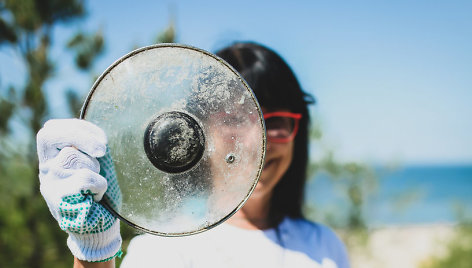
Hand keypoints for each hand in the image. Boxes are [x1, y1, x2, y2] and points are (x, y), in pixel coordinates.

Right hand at [37, 119, 121, 261]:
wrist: (97, 228)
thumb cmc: (98, 194)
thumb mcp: (94, 165)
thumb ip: (89, 148)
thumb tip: (94, 131)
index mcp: (53, 159)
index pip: (50, 130)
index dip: (76, 126)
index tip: (101, 137)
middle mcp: (46, 169)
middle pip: (52, 135)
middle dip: (80, 136)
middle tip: (102, 150)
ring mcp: (49, 183)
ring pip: (72, 157)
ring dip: (94, 167)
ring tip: (95, 185)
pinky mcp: (58, 197)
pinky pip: (85, 178)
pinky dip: (99, 185)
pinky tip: (96, 197)